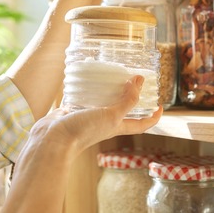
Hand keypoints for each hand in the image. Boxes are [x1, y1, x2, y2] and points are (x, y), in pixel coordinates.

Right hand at [30, 75, 161, 155]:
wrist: (53, 140)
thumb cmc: (84, 131)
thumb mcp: (112, 115)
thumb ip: (127, 100)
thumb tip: (140, 82)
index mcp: (116, 127)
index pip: (141, 124)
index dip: (153, 117)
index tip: (160, 106)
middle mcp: (104, 122)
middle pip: (123, 110)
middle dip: (130, 97)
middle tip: (135, 80)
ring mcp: (88, 116)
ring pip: (103, 101)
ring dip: (109, 90)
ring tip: (113, 73)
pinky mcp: (73, 110)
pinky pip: (84, 97)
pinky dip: (87, 88)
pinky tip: (87, 77)